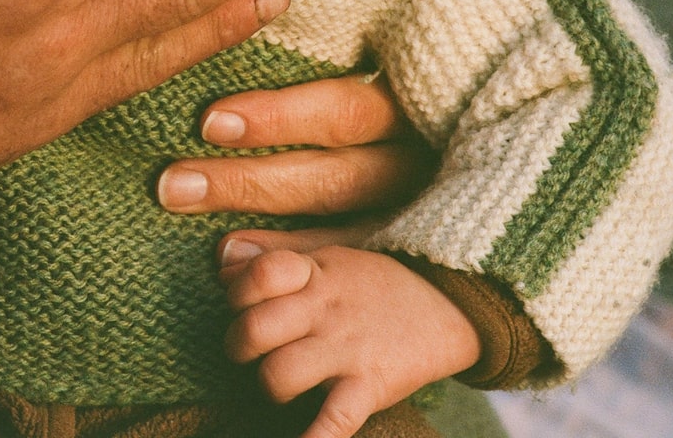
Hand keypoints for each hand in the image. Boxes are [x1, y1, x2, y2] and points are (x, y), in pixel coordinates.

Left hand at [155, 0, 535, 217]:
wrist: (564, 90)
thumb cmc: (494, 11)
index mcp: (435, 82)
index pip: (356, 108)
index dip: (290, 117)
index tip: (211, 116)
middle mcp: (429, 144)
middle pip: (337, 169)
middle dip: (256, 170)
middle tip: (173, 170)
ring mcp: (422, 187)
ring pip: (335, 205)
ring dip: (253, 203)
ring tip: (172, 194)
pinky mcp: (415, 214)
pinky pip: (352, 248)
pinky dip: (295, 252)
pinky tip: (230, 260)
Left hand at [223, 247, 479, 437]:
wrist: (450, 303)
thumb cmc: (376, 282)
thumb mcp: (329, 252)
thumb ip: (273, 253)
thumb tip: (222, 253)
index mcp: (313, 272)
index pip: (255, 274)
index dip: (236, 290)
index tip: (241, 299)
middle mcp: (324, 309)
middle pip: (254, 330)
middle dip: (238, 345)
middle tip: (247, 350)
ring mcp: (346, 350)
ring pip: (278, 376)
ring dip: (270, 385)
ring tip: (281, 382)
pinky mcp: (370, 388)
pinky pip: (334, 421)